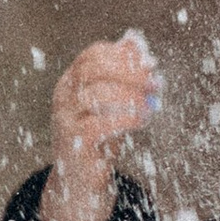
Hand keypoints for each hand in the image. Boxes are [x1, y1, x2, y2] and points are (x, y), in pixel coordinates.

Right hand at [40, 33, 160, 220]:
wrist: (80, 181)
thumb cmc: (99, 138)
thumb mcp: (112, 103)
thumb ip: (121, 73)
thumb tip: (134, 39)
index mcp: (71, 82)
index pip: (93, 55)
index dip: (123, 56)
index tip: (150, 63)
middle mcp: (63, 97)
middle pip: (93, 69)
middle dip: (129, 72)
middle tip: (156, 82)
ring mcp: (65, 120)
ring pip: (97, 94)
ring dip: (131, 96)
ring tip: (151, 104)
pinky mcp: (74, 143)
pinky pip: (100, 124)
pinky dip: (126, 118)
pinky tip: (142, 119)